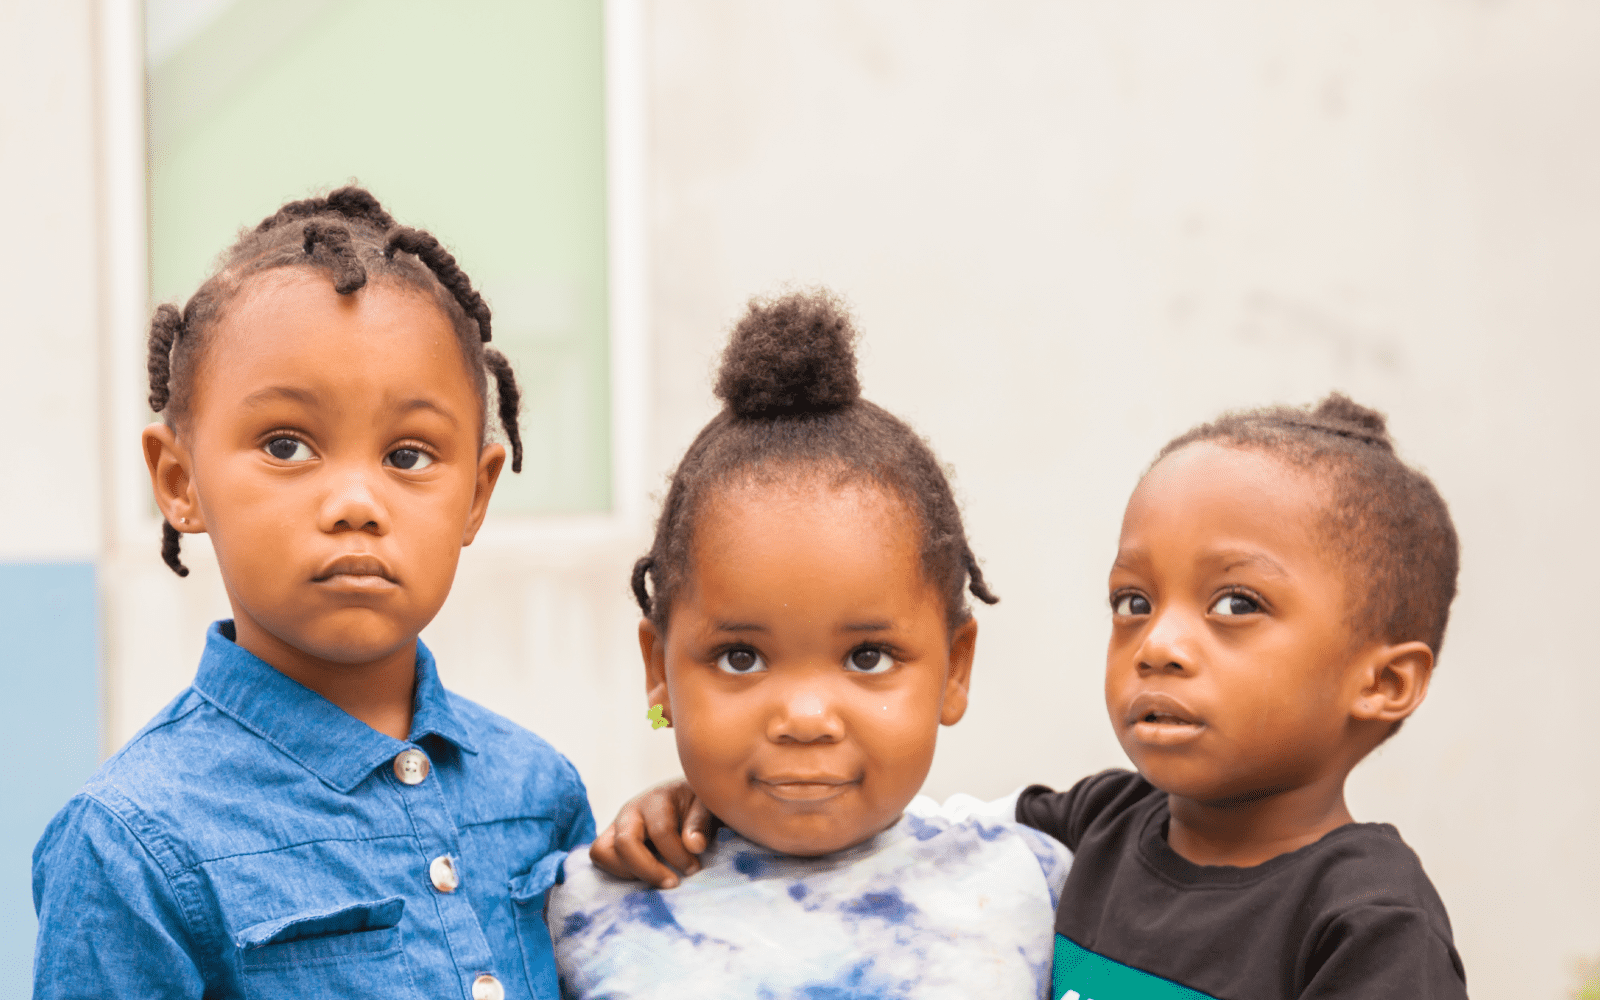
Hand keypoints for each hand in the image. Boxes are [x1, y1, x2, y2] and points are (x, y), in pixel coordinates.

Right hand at [589, 778, 720, 888]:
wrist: (684, 799)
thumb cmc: (696, 804)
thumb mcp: (706, 806)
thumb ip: (700, 824)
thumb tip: (694, 846)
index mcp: (656, 799)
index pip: (660, 831)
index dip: (678, 856)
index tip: (694, 869)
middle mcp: (630, 811)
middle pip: (624, 843)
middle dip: (648, 870)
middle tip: (672, 883)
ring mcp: (616, 826)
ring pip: (601, 851)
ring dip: (628, 872)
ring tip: (655, 879)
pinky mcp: (609, 840)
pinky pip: (601, 859)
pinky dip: (619, 872)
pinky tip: (646, 876)